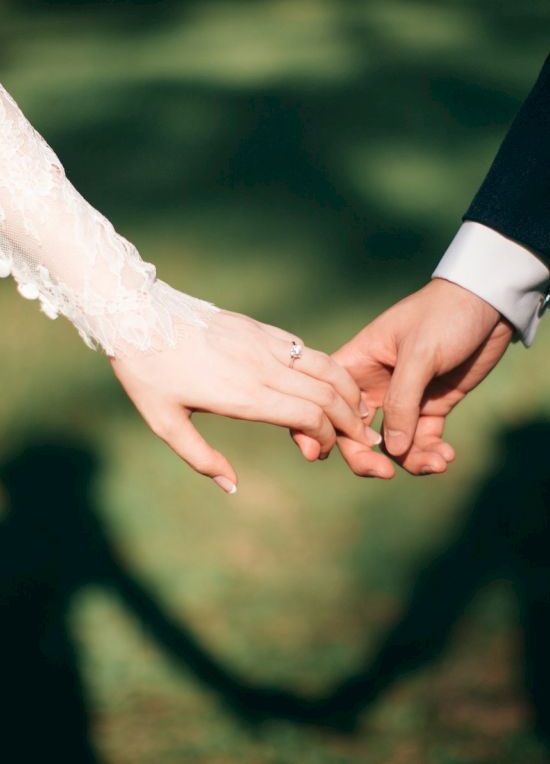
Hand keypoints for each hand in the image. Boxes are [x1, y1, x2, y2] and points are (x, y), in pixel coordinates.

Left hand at [110, 309, 379, 492]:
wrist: (136, 314)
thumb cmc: (147, 373)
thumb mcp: (164, 423)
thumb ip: (201, 458)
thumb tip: (232, 487)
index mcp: (243, 395)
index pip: (308, 415)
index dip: (326, 437)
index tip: (319, 452)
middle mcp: (262, 367)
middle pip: (327, 393)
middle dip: (351, 420)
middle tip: (361, 438)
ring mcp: (263, 343)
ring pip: (324, 365)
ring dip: (348, 390)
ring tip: (359, 409)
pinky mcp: (259, 328)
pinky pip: (304, 348)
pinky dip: (326, 367)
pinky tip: (329, 381)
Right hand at [331, 279, 513, 475]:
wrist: (489, 304)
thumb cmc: (444, 315)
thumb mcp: (419, 353)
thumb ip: (402, 401)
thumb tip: (391, 450)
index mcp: (357, 363)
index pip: (328, 401)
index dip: (321, 428)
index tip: (326, 454)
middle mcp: (374, 385)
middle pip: (355, 432)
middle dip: (366, 457)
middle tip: (385, 474)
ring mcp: (403, 398)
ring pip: (392, 443)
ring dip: (410, 460)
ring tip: (436, 463)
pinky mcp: (431, 406)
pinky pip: (422, 440)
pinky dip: (431, 453)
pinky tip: (446, 456)